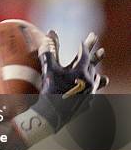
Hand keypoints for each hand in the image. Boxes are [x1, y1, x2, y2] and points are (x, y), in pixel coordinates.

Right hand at [13, 31, 108, 145]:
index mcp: (80, 70)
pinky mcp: (86, 102)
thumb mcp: (48, 69)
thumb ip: (49, 51)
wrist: (52, 114)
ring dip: (95, 73)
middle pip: (93, 65)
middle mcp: (88, 81)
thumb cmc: (50, 91)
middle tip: (102, 49)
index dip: (86, 45)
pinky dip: (92, 90)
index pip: (86, 53)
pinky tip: (90, 92)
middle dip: (96, 55)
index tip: (89, 38)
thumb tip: (49, 35)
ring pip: (96, 80)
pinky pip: (92, 94)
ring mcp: (89, 93)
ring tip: (99, 73)